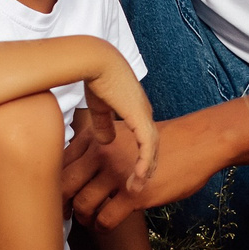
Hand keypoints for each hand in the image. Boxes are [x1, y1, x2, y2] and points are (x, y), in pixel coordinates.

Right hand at [80, 58, 157, 193]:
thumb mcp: (100, 107)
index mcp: (136, 111)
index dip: (141, 158)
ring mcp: (143, 115)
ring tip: (138, 188)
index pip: (144, 139)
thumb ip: (103, 124)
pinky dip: (145, 161)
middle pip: (152, 146)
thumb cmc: (96, 78)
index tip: (134, 175)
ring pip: (152, 148)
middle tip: (139, 187)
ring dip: (147, 169)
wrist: (96, 61)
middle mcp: (143, 114)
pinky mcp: (138, 116)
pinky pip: (147, 144)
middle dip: (147, 168)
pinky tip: (141, 176)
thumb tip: (106, 142)